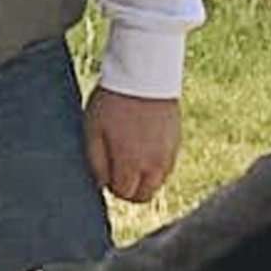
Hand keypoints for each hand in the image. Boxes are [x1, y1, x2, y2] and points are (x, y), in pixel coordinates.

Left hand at [83, 88, 180, 203]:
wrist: (143, 74)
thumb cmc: (113, 101)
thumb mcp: (92, 130)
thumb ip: (96, 162)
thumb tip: (101, 185)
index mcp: (131, 163)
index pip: (124, 194)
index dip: (112, 187)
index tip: (107, 173)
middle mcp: (154, 164)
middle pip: (144, 196)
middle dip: (130, 189)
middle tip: (118, 169)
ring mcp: (169, 153)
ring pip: (158, 182)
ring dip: (144, 177)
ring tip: (131, 154)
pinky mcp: (177, 141)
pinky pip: (167, 164)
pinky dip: (156, 163)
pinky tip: (144, 144)